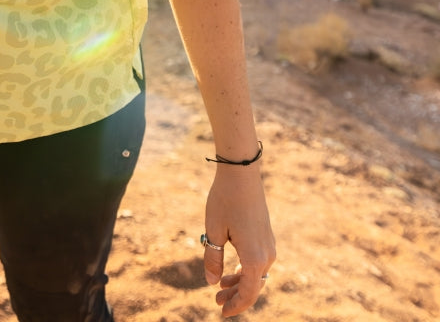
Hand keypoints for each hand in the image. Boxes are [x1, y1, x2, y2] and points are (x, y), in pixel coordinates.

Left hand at [202, 168, 274, 316]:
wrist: (241, 173)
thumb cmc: (224, 200)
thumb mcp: (213, 231)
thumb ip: (213, 259)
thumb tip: (212, 282)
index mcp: (255, 258)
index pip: (247, 294)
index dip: (235, 306)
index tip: (221, 313)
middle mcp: (267, 255)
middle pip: (252, 286)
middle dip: (235, 296)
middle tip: (215, 301)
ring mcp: (269, 245)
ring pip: (255, 274)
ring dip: (239, 283)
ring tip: (219, 287)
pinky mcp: (266, 236)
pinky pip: (257, 262)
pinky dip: (244, 270)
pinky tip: (231, 270)